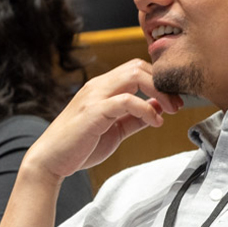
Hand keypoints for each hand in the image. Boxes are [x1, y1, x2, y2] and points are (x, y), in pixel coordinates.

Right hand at [24, 59, 182, 180]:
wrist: (50, 160)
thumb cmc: (79, 145)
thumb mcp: (115, 129)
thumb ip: (135, 117)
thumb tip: (158, 108)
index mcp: (103, 87)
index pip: (137, 68)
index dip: (159, 81)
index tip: (175, 100)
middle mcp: (99, 85)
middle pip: (138, 66)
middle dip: (163, 83)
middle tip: (177, 104)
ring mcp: (95, 96)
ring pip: (134, 75)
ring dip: (158, 91)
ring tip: (170, 110)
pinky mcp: (94, 111)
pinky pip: (126, 100)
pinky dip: (146, 109)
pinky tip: (154, 122)